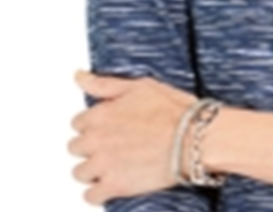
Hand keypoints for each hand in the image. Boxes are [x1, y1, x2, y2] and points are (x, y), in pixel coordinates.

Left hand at [68, 69, 196, 205]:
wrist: (196, 139)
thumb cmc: (175, 112)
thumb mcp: (140, 86)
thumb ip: (104, 84)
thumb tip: (79, 76)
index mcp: (100, 114)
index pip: (78, 122)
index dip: (94, 125)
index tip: (107, 128)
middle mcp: (96, 140)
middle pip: (76, 148)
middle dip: (91, 147)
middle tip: (111, 147)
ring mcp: (104, 165)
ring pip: (80, 172)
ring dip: (92, 170)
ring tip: (110, 167)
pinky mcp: (115, 186)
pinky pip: (91, 196)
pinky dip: (97, 193)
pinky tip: (108, 187)